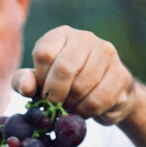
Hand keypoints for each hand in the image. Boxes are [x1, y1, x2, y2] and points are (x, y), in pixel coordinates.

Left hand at [12, 25, 136, 124]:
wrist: (105, 96)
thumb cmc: (65, 86)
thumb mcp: (39, 82)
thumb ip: (24, 82)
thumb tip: (27, 87)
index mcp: (61, 35)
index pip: (44, 53)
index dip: (41, 79)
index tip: (43, 92)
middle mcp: (85, 38)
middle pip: (64, 68)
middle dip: (55, 95)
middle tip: (55, 106)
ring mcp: (106, 53)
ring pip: (81, 86)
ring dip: (71, 105)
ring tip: (70, 107)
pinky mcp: (121, 74)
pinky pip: (97, 100)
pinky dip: (85, 112)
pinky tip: (84, 110)